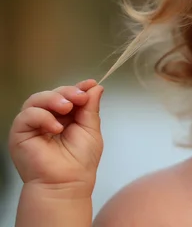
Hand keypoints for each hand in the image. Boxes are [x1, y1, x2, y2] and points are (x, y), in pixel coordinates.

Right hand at [8, 79, 103, 195]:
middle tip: (80, 97)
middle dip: (68, 92)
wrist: (67, 183)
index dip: (77, 88)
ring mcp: (32, 125)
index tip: (90, 84)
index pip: (67, 95)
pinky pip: (27, 115)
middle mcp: (47, 118)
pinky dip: (42, 116)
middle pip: (52, 94)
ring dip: (54, 99)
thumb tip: (95, 87)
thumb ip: (91, 107)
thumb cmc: (80, 161)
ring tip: (68, 108)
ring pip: (36, 99)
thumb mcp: (91, 129)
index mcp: (64, 117)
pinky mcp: (19, 133)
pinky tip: (56, 128)